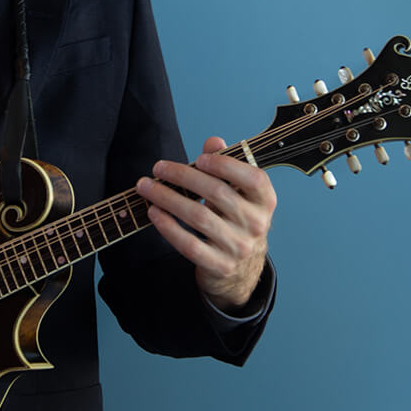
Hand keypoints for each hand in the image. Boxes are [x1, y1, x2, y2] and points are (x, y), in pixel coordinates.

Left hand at [136, 136, 275, 311]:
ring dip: (167, 198)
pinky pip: (190, 245)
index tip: (199, 158)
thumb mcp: (235, 193)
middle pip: (217, 193)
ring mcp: (239, 247)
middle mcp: (256, 224)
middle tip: (157, 167)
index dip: (226, 165)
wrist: (241, 268)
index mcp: (264, 202)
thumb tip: (213, 141)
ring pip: (199, 217)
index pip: (253, 178)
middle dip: (182, 176)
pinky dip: (168, 227)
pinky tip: (153, 212)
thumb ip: (225, 165)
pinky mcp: (220, 266)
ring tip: (146, 187)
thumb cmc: (233, 219)